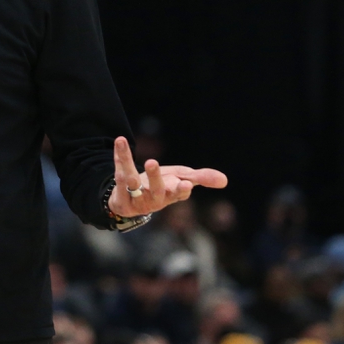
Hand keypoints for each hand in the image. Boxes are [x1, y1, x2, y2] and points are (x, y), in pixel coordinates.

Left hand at [107, 136, 227, 216]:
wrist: (131, 200)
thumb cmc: (162, 186)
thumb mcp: (182, 179)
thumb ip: (202, 178)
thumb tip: (225, 180)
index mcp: (171, 195)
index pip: (179, 193)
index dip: (181, 190)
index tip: (186, 184)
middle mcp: (154, 199)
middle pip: (157, 190)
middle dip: (156, 178)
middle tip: (153, 162)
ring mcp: (136, 198)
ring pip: (133, 182)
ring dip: (131, 167)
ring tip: (126, 152)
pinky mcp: (120, 196)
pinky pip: (118, 176)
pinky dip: (120, 158)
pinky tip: (120, 142)